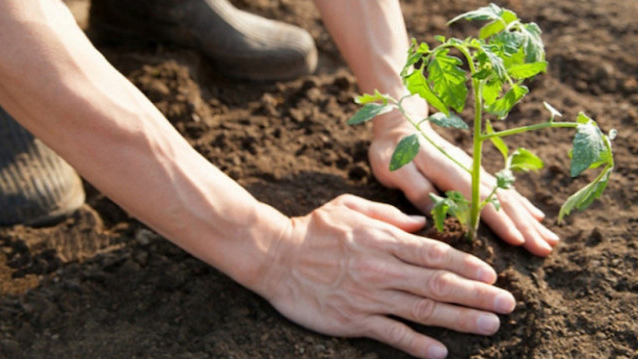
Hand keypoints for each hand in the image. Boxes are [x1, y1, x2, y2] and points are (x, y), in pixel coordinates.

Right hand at [260, 194, 514, 358]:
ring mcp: (369, 296)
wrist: (275, 256)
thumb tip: (420, 223)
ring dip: (459, 320)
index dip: (467, 266)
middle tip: (507, 306)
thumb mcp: (349, 207)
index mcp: (383, 240)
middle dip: (476, 296)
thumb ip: (388, 214)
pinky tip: (440, 353)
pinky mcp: (353, 319)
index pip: (434, 254)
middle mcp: (382, 269)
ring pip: (422, 310)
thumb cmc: (313, 229)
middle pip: (437, 284)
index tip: (492, 276)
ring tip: (489, 326)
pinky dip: (417, 345)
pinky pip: (391, 334)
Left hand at [369, 102, 559, 256]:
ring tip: (551, 240)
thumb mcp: (396, 170)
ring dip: (530, 219)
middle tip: (545, 250)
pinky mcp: (474, 172)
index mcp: (451, 172)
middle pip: (503, 201)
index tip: (519, 241)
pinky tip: (536, 218)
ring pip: (509, 197)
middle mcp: (470, 171)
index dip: (500, 221)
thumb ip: (417, 189)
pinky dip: (522, 205)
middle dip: (525, 226)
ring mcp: (475, 171)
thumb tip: (438, 215)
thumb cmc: (394, 151)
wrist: (400, 124)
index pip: (481, 200)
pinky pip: (504, 190)